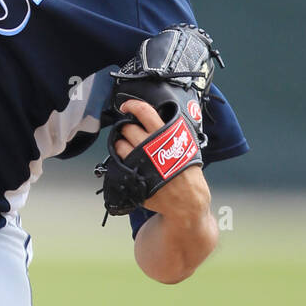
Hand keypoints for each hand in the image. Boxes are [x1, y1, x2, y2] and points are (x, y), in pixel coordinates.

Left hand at [116, 98, 210, 222]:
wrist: (187, 200)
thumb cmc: (187, 173)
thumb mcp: (186, 146)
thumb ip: (171, 132)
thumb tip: (156, 121)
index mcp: (164, 135)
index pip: (144, 112)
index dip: (132, 105)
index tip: (126, 106)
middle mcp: (149, 146)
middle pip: (128, 128)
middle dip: (127, 128)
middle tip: (131, 133)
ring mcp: (139, 161)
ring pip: (120, 145)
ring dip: (121, 144)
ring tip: (128, 148)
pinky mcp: (132, 175)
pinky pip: (118, 162)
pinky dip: (120, 160)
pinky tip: (128, 162)